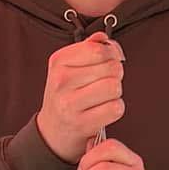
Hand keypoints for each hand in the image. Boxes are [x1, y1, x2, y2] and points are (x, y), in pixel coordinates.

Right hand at [36, 32, 124, 161]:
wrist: (52, 131)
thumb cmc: (66, 95)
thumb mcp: (69, 66)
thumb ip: (89, 48)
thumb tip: (104, 38)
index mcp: (59, 61)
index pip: (99, 50)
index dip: (112, 54)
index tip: (109, 61)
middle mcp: (61, 80)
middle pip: (111, 68)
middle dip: (115, 74)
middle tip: (104, 83)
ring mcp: (70, 103)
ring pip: (115, 87)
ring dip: (115, 93)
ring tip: (103, 97)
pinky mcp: (82, 123)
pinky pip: (115, 108)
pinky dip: (115, 109)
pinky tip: (103, 110)